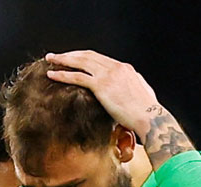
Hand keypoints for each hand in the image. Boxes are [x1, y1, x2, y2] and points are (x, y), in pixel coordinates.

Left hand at [44, 50, 162, 139]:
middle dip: (70, 54)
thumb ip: (132, 87)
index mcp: (124, 68)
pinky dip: (63, 74)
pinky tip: (52, 74)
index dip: (83, 57)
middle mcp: (115, 67)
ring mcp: (108, 75)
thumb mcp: (141, 94)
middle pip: (87, 55)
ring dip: (63, 60)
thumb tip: (129, 88)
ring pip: (80, 62)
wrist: (150, 118)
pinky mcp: (101, 86)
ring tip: (50, 60)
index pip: (99, 58)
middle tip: (56, 56)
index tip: (72, 59)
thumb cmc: (146, 112)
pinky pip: (77, 77)